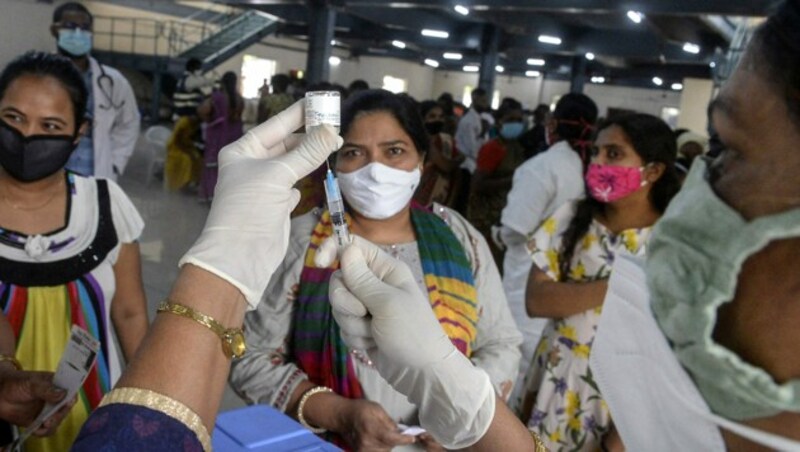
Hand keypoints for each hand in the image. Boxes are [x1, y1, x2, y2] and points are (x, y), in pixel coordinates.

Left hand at [0, 370, 74, 435]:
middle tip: (52, 417)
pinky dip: (44, 432)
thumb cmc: (16, 383)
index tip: (68, 402)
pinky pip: (46, 430)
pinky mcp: (38, 422)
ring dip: (54, 424)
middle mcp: (55, 399)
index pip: (71, 391)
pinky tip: (38, 429)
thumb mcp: (31, 383)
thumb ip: (46, 389)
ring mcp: (47, 411)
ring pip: (57, 421)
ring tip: (46, 423)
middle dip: (60, 414)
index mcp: (57, 386)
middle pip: (65, 409)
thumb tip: (63, 394)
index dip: (72, 397)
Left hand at [180, 99, 341, 308]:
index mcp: (242, 151)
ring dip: (311, 156)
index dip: (297, 114)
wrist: (239, 256)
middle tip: (334, 126)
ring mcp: (264, 186)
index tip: (318, 101)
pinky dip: (304, 179)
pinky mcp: (275, 206)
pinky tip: (315, 173)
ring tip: (333, 144)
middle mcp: (252, 166)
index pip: (275, 125)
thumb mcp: (278, 175)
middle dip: (309, 135)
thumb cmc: (248, 210)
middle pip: (285, 143)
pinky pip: (293, 185)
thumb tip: (332, 131)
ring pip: (292, 164)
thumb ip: (307, 153)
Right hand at [317, 236, 495, 449]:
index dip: (332, 248)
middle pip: (338, 280)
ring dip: (352, 324)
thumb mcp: (387, 303)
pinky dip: (354, 337)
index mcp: (386, 270)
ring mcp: (368, 308)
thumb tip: (345, 249)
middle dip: (345, 301)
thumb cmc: (413, 333)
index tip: (320, 263)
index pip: (353, 246)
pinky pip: (342, 326)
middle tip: (364, 313)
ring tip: (374, 333)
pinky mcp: (362, 329)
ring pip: (338, 306)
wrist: (423, 374)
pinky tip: (372, 345)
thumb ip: (362, 278)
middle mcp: (375, 285)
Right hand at [340, 400, 413, 450]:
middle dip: (394, 440)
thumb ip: (389, 421)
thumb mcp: (377, 409)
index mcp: (371, 428)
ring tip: (383, 435)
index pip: (391, 438)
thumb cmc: (360, 409)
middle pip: (389, 446)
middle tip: (392, 431)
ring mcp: (363, 449)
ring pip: (384, 451)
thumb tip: (400, 432)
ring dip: (387, 445)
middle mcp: (367, 441)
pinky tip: (377, 440)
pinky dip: (380, 447)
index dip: (404, 439)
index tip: (412, 438)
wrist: (342, 416)